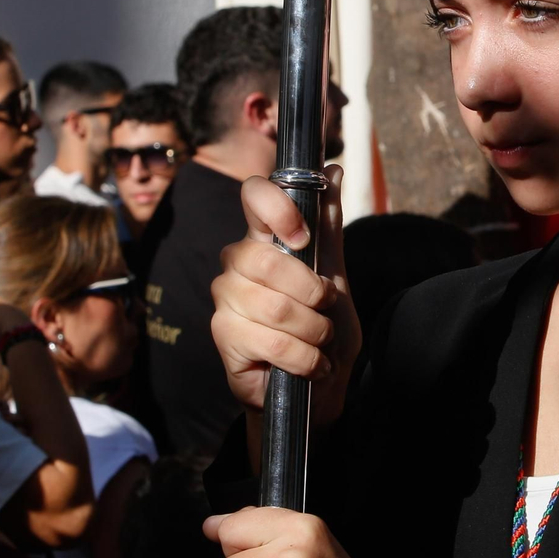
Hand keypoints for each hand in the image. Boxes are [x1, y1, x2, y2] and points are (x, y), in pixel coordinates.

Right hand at [210, 164, 360, 424]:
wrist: (317, 386)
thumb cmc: (322, 327)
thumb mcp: (334, 275)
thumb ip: (328, 227)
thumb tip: (331, 171)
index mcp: (263, 238)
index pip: (254, 194)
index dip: (278, 208)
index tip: (301, 237)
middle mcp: (237, 263)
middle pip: (268, 260)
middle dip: (313, 294)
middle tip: (325, 312)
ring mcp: (226, 299)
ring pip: (275, 307)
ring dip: (314, 332)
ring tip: (320, 343)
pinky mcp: (224, 337)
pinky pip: (271, 342)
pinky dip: (304, 358)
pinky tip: (310, 364)